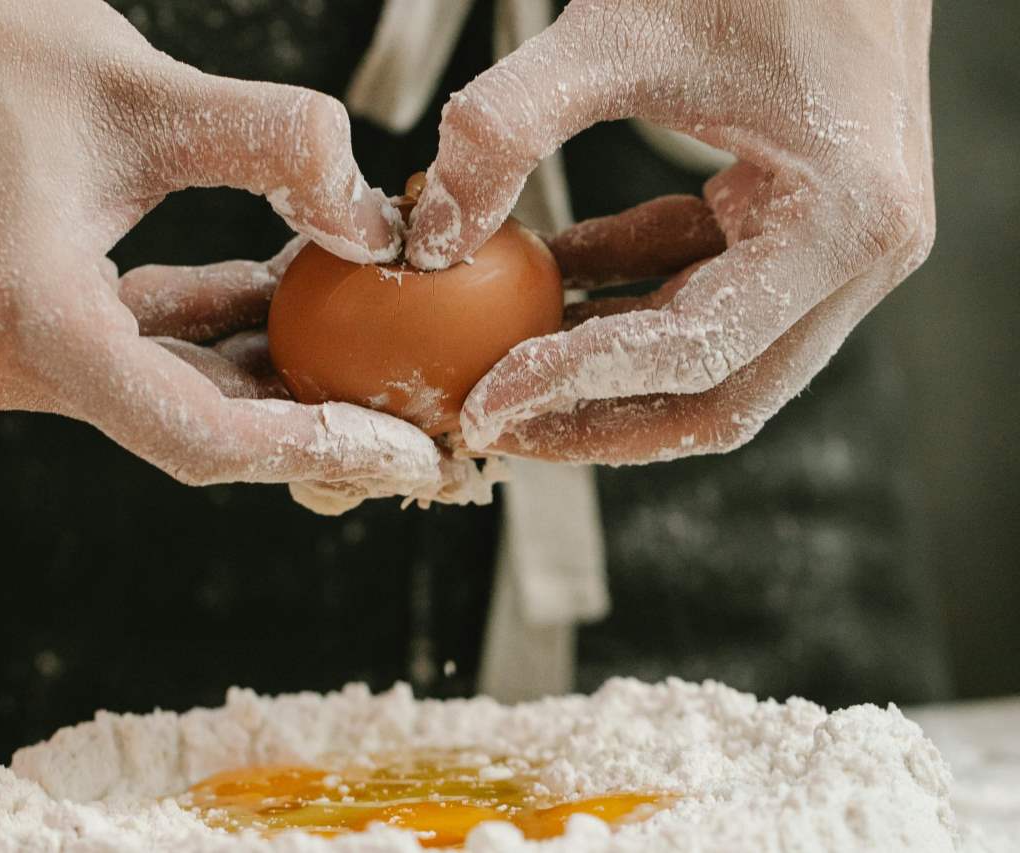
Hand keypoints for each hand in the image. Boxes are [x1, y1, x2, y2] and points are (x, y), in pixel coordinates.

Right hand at [0, 0, 447, 498]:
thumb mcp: (143, 87)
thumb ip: (278, 146)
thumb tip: (377, 218)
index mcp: (23, 322)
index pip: (201, 437)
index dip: (320, 449)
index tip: (411, 453)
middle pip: (191, 428)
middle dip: (311, 420)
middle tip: (416, 416)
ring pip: (165, 390)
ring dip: (263, 368)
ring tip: (367, 344)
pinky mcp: (4, 326)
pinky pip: (132, 348)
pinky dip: (207, 327)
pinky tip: (278, 292)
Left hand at [407, 0, 933, 462]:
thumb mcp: (619, 31)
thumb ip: (508, 127)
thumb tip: (431, 235)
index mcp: (843, 223)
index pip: (696, 351)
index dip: (579, 386)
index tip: (488, 400)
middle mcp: (858, 259)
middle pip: (719, 396)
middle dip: (597, 420)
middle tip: (497, 425)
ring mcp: (833, 251)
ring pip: (709, 361)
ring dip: (604, 372)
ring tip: (503, 373)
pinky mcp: (796, 231)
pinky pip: (700, 295)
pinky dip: (623, 301)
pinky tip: (545, 287)